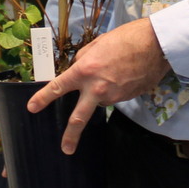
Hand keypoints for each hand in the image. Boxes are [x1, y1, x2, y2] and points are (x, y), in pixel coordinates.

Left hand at [26, 18, 170, 153]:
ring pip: (99, 100)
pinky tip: (123, 75)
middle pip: (79, 118)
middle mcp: (97, 88)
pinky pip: (114, 97)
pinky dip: (113, 89)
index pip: (58, 87)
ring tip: (114, 70)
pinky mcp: (127, 99)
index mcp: (85, 70)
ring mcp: (114, 96)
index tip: (32, 108)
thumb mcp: (97, 44)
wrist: (156, 45)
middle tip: (65, 149)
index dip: (42, 98)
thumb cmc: (125, 39)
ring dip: (99, 93)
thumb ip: (83, 59)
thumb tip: (79, 68)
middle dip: (71, 135)